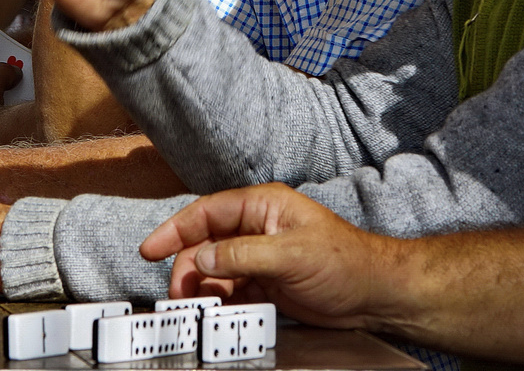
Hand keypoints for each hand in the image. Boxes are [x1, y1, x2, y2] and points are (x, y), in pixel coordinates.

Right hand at [140, 184, 393, 327]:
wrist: (374, 294)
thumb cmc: (344, 261)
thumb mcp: (291, 254)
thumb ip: (243, 254)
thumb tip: (203, 256)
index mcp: (264, 206)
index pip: (208, 212)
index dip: (175, 230)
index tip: (149, 249)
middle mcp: (258, 228)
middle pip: (206, 244)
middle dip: (189, 268)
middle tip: (181, 295)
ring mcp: (261, 257)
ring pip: (216, 271)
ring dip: (204, 290)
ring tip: (201, 310)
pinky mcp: (267, 283)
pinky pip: (232, 291)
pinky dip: (222, 304)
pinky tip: (221, 316)